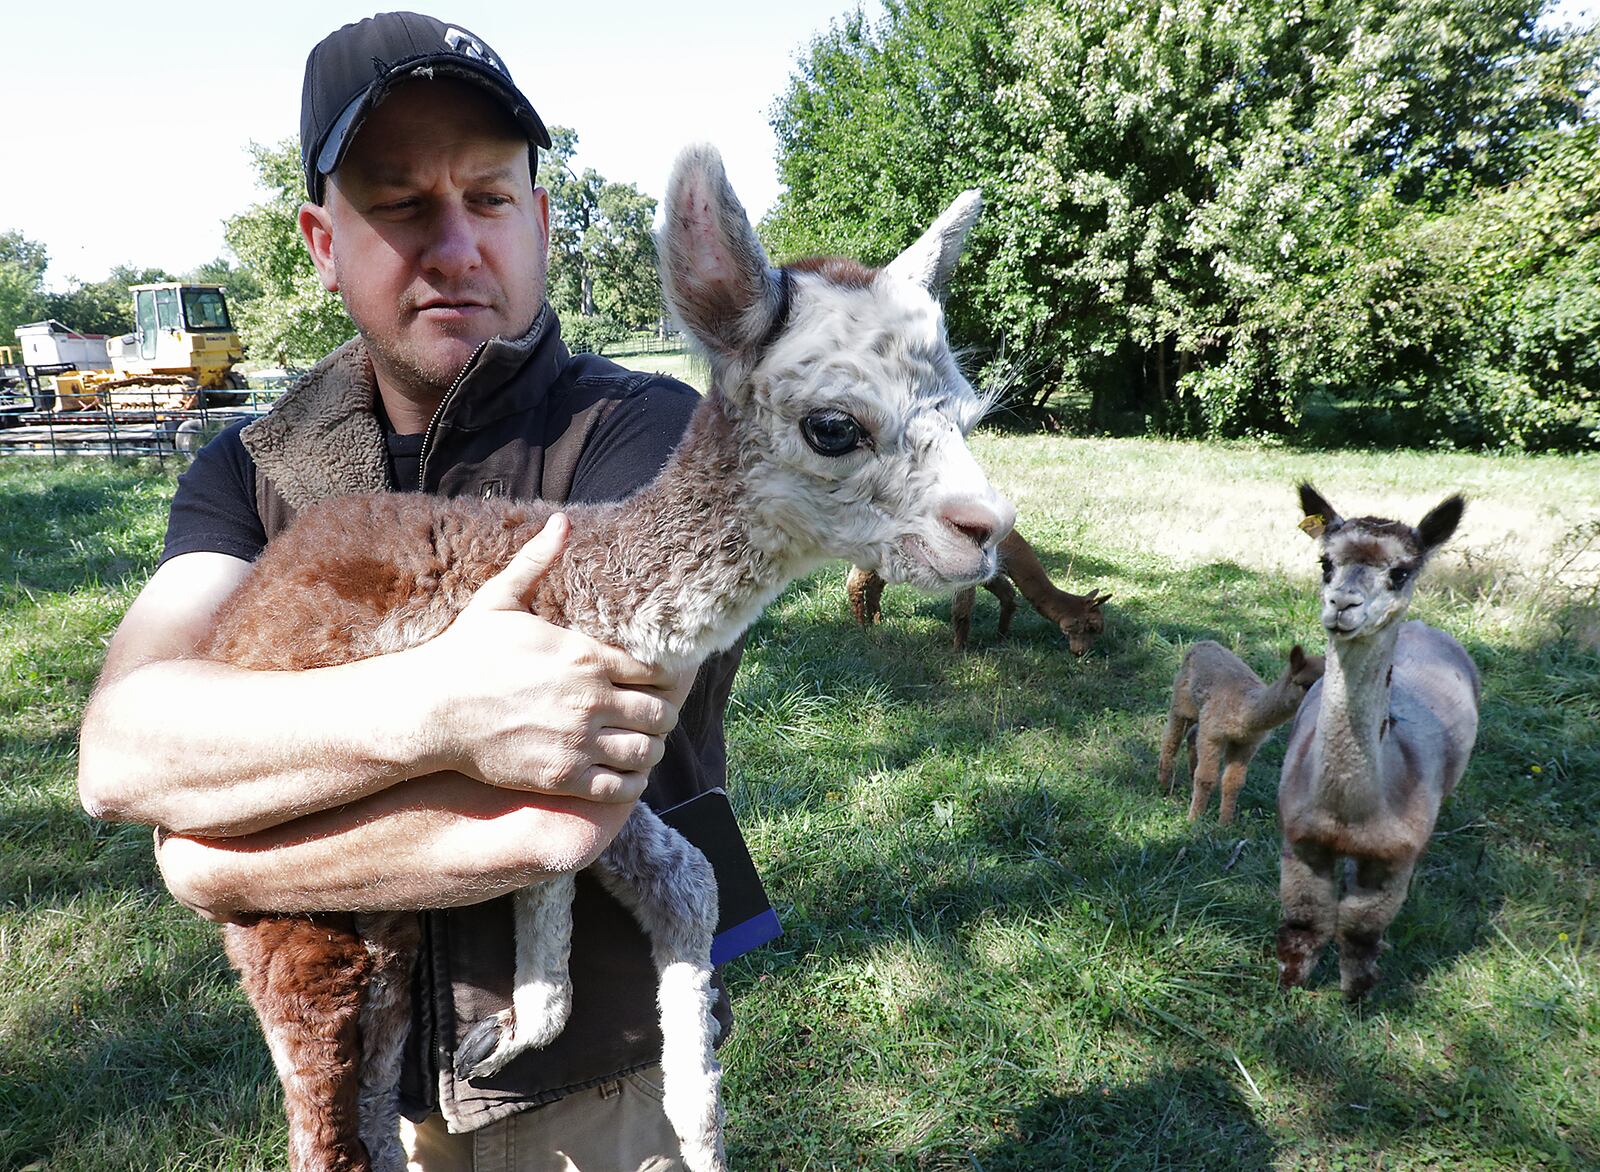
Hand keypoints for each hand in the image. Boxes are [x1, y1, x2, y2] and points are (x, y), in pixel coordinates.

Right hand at [413, 514, 693, 803]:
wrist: (429, 709)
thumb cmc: (465, 652)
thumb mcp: (500, 599)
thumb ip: (537, 561)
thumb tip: (562, 519)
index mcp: (584, 656)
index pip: (659, 670)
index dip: (669, 675)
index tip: (661, 678)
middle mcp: (590, 700)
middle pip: (662, 712)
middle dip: (664, 712)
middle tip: (654, 712)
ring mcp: (578, 741)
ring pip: (647, 750)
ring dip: (651, 746)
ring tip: (642, 740)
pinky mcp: (562, 776)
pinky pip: (620, 787)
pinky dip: (632, 781)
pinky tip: (626, 772)